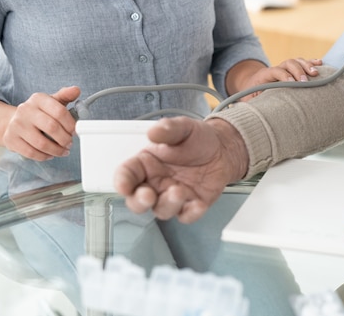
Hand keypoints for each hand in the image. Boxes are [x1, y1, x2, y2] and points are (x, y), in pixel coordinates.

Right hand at [3, 86, 79, 160]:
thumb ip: (65, 96)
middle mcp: (25, 110)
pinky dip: (44, 156)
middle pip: (52, 128)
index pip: (59, 111)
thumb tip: (76, 90)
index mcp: (38, 99)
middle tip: (69, 143)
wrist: (13, 121)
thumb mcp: (51, 101)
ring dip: (56, 150)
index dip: (71, 124)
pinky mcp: (10, 139)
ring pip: (42, 143)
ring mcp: (16, 125)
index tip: (74, 131)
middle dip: (65, 139)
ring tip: (63, 150)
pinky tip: (50, 154)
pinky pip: (31, 152)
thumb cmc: (38, 113)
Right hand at [114, 116, 247, 222]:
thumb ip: (168, 129)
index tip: (124, 186)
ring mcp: (172, 196)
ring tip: (179, 191)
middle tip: (147, 196)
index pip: (126, 174)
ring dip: (168, 204)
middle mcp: (155, 183)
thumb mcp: (184, 128)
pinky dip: (191, 213)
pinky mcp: (191, 205)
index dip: (122, 181)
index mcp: (146, 163)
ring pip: (161, 210)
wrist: (222, 150)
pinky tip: (198, 204)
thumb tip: (154, 132)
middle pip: (137, 201)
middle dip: (139, 202)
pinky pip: (187, 215)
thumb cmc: (197, 139)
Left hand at [227, 58, 321, 100]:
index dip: (283, 75)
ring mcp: (284, 68)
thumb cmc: (250, 95)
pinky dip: (311, 63)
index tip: (291, 84)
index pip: (275, 70)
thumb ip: (250, 104)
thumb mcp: (248, 100)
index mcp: (264, 75)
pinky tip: (320, 64)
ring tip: (316, 73)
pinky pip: (302, 63)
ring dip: (307, 65)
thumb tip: (250, 112)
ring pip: (296, 61)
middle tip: (305, 81)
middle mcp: (275, 69)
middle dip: (297, 71)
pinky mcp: (291, 70)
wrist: (251, 84)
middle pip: (288, 63)